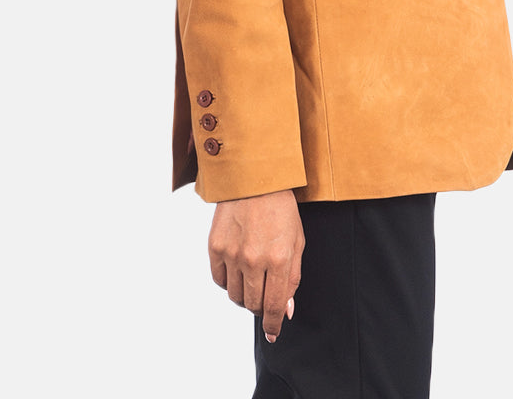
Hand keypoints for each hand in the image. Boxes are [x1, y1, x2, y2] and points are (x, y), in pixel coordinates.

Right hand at [208, 188, 303, 341]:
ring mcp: (232, 254)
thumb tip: (286, 310)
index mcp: (279, 259)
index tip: (273, 333)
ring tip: (252, 280)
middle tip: (265, 296)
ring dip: (245, 296)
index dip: (274, 324)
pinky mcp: (215, 247)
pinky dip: (229, 282)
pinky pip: (220, 280)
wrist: (253, 179)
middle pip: (253, 304)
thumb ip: (293, 278)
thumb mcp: (297, 241)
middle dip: (261, 307)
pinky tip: (238, 269)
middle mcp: (254, 260)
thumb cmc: (281, 208)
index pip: (275, 306)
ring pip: (235, 296)